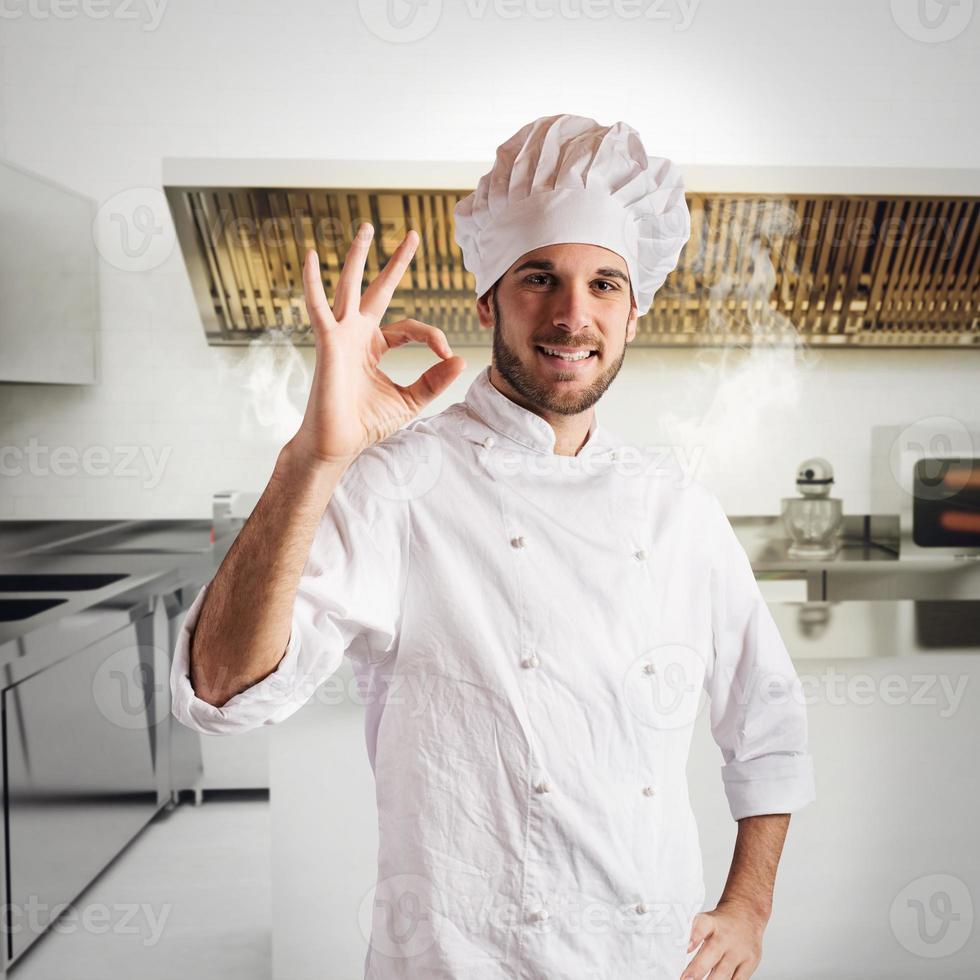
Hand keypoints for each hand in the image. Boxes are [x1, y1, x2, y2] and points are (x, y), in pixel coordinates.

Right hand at [287, 223, 465, 468]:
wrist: (337, 444)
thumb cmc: (365, 424)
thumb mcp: (409, 401)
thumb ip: (433, 380)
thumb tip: (460, 360)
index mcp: (374, 348)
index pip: (409, 328)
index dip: (431, 336)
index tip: (446, 354)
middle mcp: (357, 335)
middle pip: (378, 290)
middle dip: (395, 264)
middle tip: (412, 235)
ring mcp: (340, 335)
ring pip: (349, 287)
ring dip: (358, 257)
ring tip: (366, 227)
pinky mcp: (327, 342)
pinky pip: (318, 307)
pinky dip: (312, 282)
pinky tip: (311, 256)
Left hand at [680, 900, 767, 979]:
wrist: (746, 915)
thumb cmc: (721, 924)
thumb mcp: (705, 920)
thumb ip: (693, 934)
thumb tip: (682, 948)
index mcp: (712, 922)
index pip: (702, 925)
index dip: (694, 936)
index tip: (687, 947)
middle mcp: (726, 936)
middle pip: (712, 953)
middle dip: (698, 969)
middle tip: (686, 979)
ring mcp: (740, 950)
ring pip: (725, 972)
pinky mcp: (751, 962)